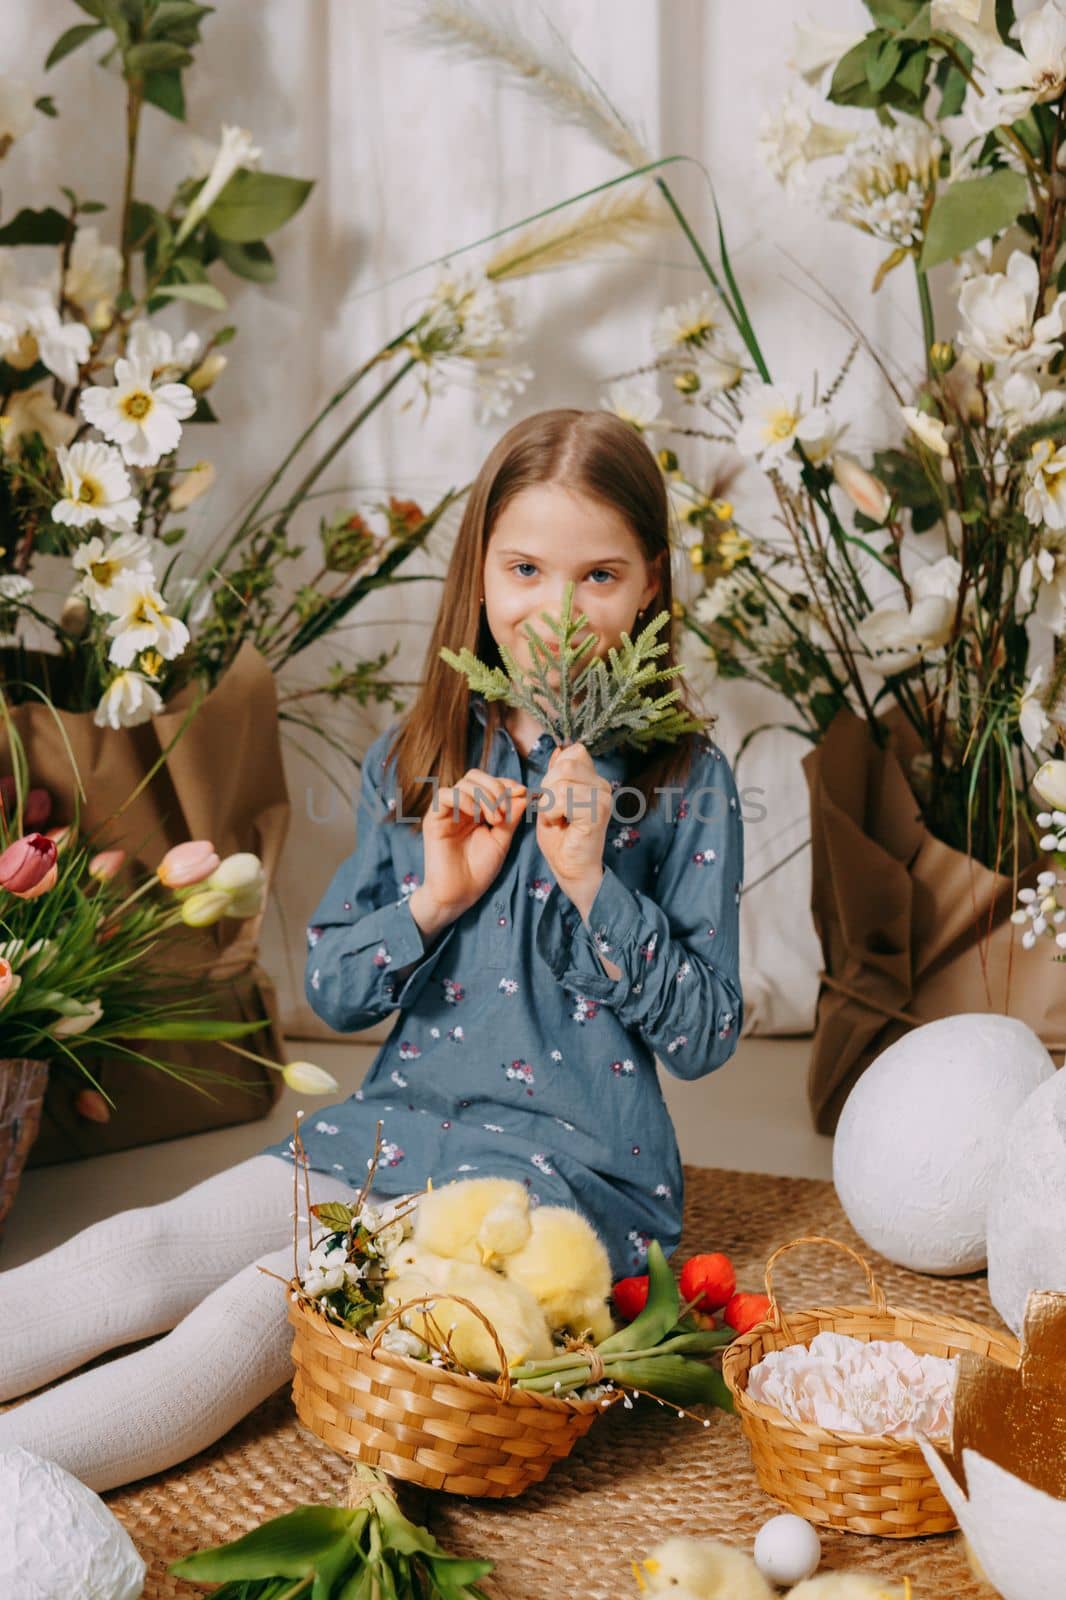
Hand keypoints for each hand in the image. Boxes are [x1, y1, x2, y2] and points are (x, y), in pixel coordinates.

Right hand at [413, 769, 527, 933]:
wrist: (459, 894)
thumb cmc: (480, 870)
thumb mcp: (502, 840)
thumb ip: (511, 816)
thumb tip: (524, 793)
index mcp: (477, 809)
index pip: (489, 782)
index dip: (506, 783)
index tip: (522, 793)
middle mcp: (461, 806)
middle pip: (476, 776)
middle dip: (496, 788)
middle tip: (504, 812)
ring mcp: (447, 811)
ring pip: (463, 783)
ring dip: (484, 796)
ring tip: (494, 819)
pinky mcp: (433, 819)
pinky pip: (444, 795)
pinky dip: (463, 799)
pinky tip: (475, 816)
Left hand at [535, 742, 611, 905]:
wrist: (571, 870)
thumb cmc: (561, 840)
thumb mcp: (551, 799)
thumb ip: (556, 776)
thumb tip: (559, 749)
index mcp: (593, 779)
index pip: (573, 752)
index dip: (554, 772)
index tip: (555, 798)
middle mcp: (602, 785)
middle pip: (565, 764)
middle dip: (548, 787)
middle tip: (553, 811)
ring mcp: (603, 797)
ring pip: (561, 781)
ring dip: (549, 803)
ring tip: (557, 819)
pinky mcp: (598, 811)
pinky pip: (562, 798)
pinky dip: (552, 812)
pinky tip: (561, 824)